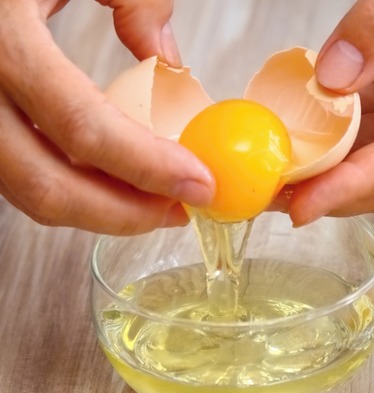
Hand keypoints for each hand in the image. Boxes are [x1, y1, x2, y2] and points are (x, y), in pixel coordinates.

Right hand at [0, 0, 212, 234]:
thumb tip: (167, 56)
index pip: (82, 126)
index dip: (147, 167)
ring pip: (24, 189)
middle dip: (123, 213)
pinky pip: (14, 171)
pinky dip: (67, 185)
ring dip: (96, 207)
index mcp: (1, 40)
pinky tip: (109, 178)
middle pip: (45, 184)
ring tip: (154, 200)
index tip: (198, 184)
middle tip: (179, 210)